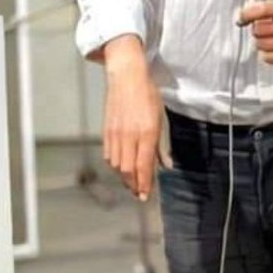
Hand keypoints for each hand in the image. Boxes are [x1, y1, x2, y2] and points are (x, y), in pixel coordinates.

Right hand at [102, 35, 162, 200]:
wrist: (127, 77)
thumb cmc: (148, 95)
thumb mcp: (161, 119)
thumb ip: (162, 146)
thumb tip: (165, 165)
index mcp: (146, 133)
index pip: (144, 166)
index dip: (144, 184)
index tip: (145, 196)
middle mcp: (129, 135)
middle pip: (128, 170)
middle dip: (133, 185)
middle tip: (139, 193)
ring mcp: (115, 134)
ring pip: (117, 165)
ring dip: (124, 177)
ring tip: (132, 182)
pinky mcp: (106, 131)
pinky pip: (109, 155)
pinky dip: (115, 165)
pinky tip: (122, 167)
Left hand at [239, 0, 272, 66]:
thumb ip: (268, 10)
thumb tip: (243, 16)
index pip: (262, 10)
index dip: (246, 15)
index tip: (240, 19)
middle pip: (259, 30)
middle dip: (258, 31)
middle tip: (265, 31)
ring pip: (262, 45)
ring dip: (262, 43)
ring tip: (271, 40)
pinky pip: (270, 58)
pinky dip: (268, 55)